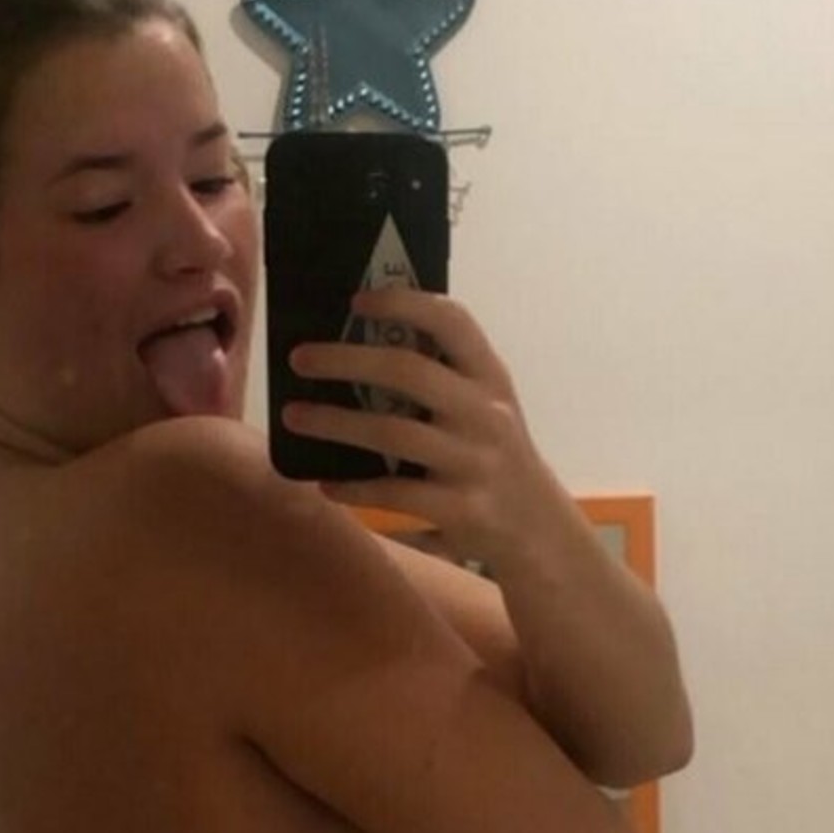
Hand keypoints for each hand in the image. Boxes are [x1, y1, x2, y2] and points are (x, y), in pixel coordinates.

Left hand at [283, 285, 554, 573]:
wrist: (540, 531)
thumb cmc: (496, 457)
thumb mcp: (487, 408)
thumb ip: (444, 378)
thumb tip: (359, 344)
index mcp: (491, 378)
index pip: (453, 321)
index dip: (404, 304)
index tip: (356, 301)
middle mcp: (485, 413)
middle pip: (409, 371)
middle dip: (347, 360)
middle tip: (299, 358)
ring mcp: (474, 462)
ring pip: (392, 433)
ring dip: (334, 423)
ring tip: (293, 416)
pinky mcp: (461, 509)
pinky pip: (394, 493)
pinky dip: (354, 488)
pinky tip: (325, 485)